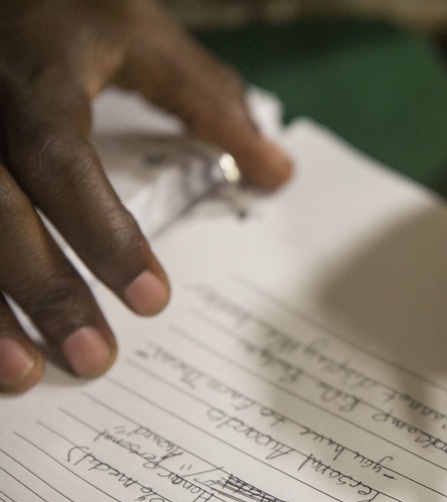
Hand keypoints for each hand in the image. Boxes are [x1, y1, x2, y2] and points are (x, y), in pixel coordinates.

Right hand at [0, 0, 292, 392]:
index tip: (153, 299)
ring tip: (25, 377)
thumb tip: (277, 172)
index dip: (101, 232)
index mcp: (33, 81)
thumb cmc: (61, 15)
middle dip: (44, 292)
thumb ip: (206, 101)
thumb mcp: (137, 36)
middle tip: (95, 360)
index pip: (62, 162)